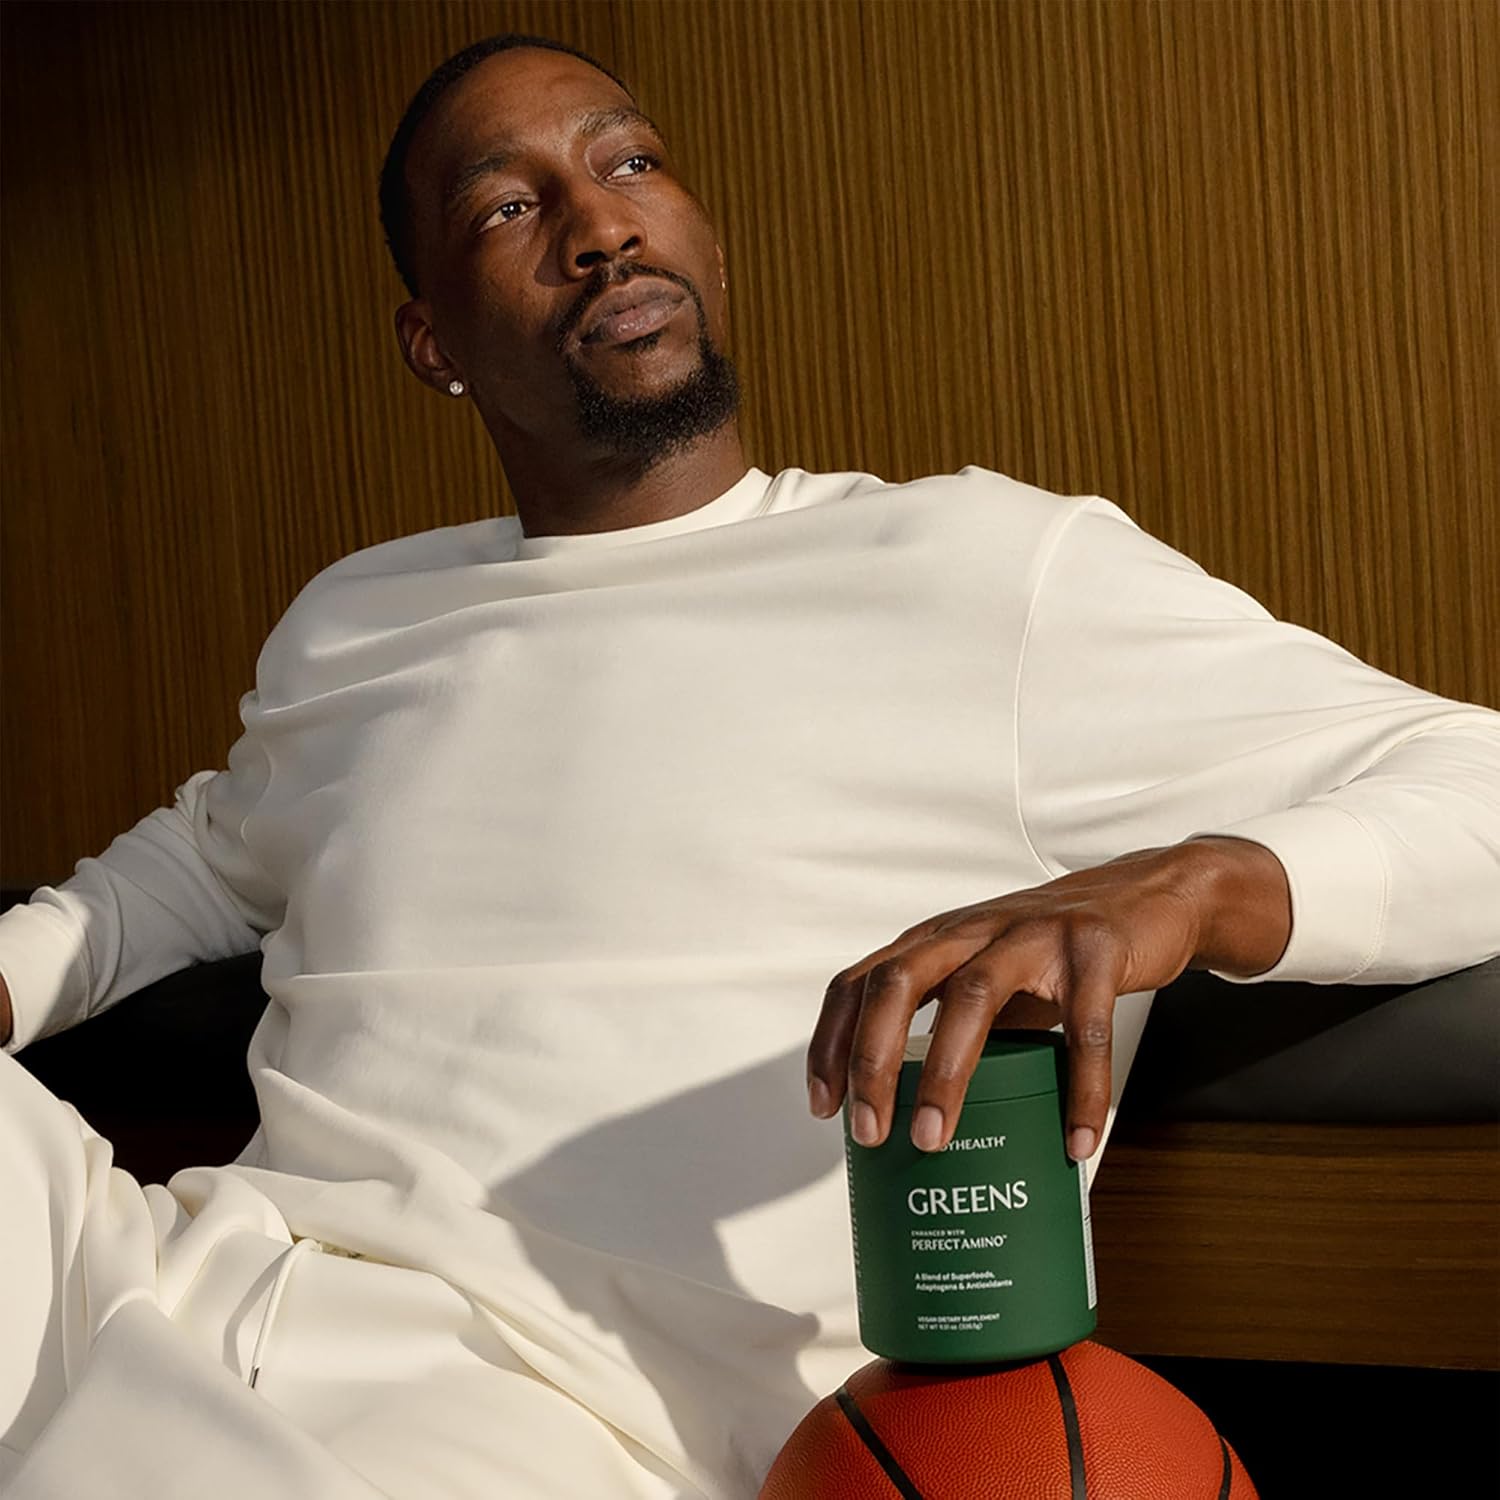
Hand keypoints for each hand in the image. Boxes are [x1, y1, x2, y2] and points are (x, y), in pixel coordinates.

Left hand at [806, 836, 1290, 1161]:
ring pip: (973, 997)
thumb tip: (911, 1111)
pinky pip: (1084, 1029)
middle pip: (898, 984)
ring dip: (945, 1072)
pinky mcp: (1095, 950)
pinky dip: (1080, 1091)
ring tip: (934, 1138)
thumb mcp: (985, 973)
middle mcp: (974, 930)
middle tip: (870, 1132)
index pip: (860, 982)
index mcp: (937, 940)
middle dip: (872, 1060)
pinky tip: (1075, 1141)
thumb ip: (948, 1020)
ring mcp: (1034, 935)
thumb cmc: (1053, 949)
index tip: (824, 1105)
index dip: (831, 1041)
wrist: (1148, 896)